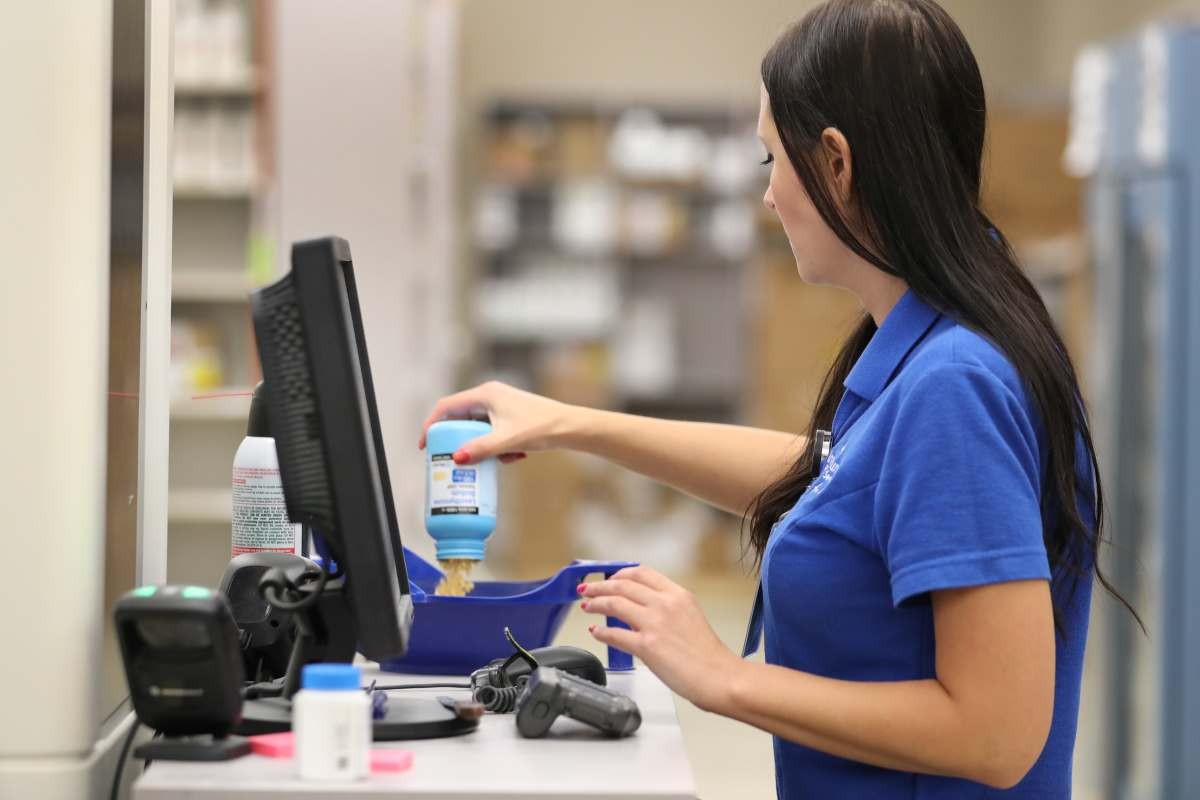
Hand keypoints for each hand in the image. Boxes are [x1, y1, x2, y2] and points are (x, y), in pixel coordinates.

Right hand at [418, 381, 573, 464]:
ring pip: (478, 428)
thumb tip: (457, 458)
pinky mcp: (510, 417)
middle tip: (455, 459)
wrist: (570, 427)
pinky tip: (515, 455)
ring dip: (483, 447)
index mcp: (485, 394)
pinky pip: (492, 433)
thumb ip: (481, 449)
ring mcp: (501, 406)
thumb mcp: (507, 441)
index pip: (447, 406)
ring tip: (498, 459)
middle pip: (461, 419)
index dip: (431, 425)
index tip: (425, 446)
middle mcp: (490, 396)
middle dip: (459, 441)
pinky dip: (497, 447)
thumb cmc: (541, 427)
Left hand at [579, 566, 742, 712]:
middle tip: (587, 590)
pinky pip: (615, 634)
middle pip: (622, 585)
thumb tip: (642, 608)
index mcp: (677, 594)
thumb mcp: (690, 616)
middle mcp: (665, 604)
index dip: (620, 574)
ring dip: (596, 604)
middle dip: (600, 586)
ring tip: (587, 606)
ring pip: (614, 603)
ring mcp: (654, 624)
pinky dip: (601, 632)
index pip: (641, 573)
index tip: (609, 578)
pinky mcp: (646, 646)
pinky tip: (596, 632)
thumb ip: (667, 608)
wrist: (718, 676)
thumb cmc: (707, 654)